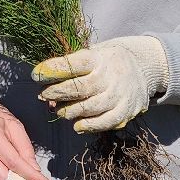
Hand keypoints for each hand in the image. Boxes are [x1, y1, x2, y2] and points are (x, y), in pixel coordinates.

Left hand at [33, 35, 169, 132]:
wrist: (144, 67)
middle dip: (56, 93)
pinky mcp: (126, 110)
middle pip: (78, 88)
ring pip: (89, 107)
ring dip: (69, 111)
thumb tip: (46, 88)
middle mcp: (110, 76)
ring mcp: (119, 94)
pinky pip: (105, 122)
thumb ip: (71, 69)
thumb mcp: (92, 54)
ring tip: (60, 110)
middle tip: (44, 95)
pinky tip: (77, 125)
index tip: (36, 74)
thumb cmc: (107, 62)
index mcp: (98, 58)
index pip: (72, 64)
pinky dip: (89, 126)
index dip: (52, 70)